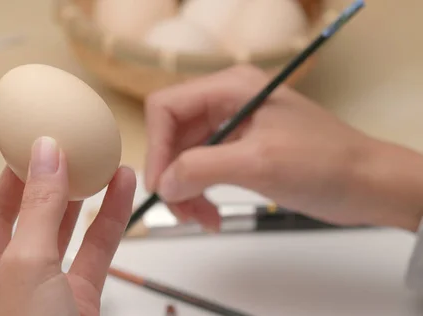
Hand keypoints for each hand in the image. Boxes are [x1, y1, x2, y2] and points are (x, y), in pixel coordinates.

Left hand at [0, 100, 135, 315]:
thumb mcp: (26, 269)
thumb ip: (39, 208)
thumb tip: (47, 152)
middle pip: (12, 200)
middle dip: (32, 161)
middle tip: (47, 123)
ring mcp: (38, 279)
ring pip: (57, 219)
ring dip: (76, 185)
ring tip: (90, 148)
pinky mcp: (74, 292)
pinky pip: (91, 244)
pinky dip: (108, 216)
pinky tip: (122, 185)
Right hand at [145, 65, 422, 231]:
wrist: (368, 184)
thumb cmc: (323, 164)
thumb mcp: (258, 163)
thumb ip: (202, 168)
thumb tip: (162, 183)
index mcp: (230, 87)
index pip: (166, 107)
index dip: (157, 146)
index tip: (161, 185)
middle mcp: (227, 101)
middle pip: (173, 135)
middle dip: (173, 175)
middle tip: (181, 211)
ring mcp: (233, 126)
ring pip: (185, 157)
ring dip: (186, 190)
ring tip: (201, 220)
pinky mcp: (240, 150)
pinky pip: (204, 170)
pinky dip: (201, 194)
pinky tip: (210, 217)